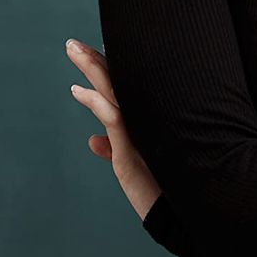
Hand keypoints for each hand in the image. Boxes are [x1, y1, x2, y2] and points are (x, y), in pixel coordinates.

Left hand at [66, 37, 160, 220]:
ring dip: (91, 67)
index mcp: (147, 120)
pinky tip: (76, 91)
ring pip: (113, 89)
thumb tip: (92, 140)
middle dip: (94, 59)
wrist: (185, 213)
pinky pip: (112, 115)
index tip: (91, 52)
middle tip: (72, 43)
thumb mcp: (132, 162)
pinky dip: (93, 101)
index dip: (106, 68)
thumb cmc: (166, 187)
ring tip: (72, 49)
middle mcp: (147, 118)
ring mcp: (142, 130)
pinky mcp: (133, 147)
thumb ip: (114, 147)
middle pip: (118, 80)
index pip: (124, 87)